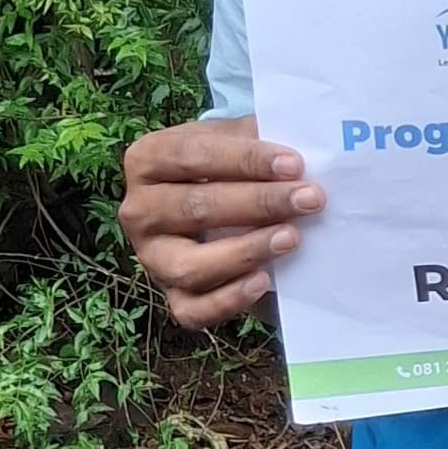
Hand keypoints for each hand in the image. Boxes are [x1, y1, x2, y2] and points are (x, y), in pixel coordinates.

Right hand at [118, 114, 325, 328]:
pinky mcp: (172, 297)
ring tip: (292, 238)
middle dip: (258, 203)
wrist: (220, 209)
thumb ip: (256, 138)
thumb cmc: (228, 168)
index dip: (244, 160)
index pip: (192, 156)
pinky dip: (229, 299)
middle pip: (195, 208)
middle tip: (309, 199)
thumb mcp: (234, 141)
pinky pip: (194, 310)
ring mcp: (151, 258)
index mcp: (146, 161)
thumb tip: (302, 151)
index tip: (294, 164)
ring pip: (189, 265)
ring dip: (245, 252)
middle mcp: (139, 211)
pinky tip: (263, 281)